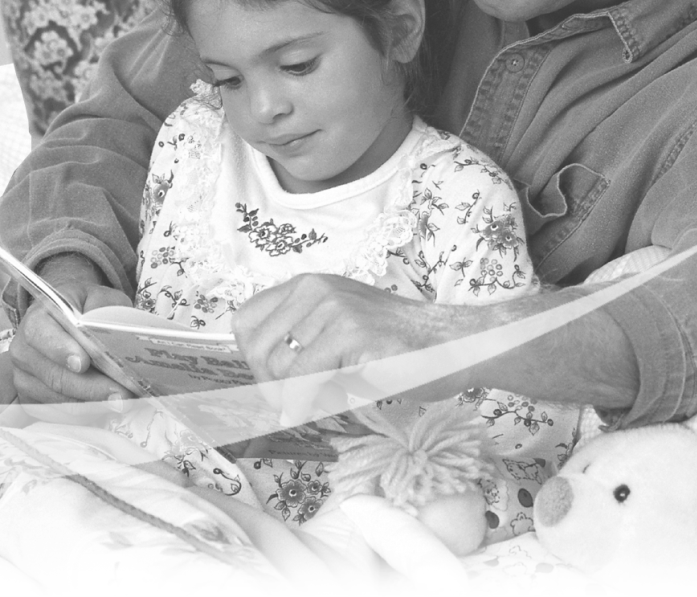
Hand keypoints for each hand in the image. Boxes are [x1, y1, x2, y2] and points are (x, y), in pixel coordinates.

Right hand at [8, 254, 136, 402]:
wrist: (65, 323)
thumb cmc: (84, 310)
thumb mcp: (98, 299)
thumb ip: (104, 309)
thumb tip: (113, 330)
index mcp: (36, 319)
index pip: (41, 334)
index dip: (61, 350)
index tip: (83, 364)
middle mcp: (24, 351)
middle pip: (55, 376)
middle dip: (91, 388)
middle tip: (122, 394)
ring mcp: (25, 379)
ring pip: (59, 401)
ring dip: (93, 405)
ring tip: (123, 401)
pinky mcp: (32, 402)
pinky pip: (60, 415)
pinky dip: (87, 414)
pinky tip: (108, 406)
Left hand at [233, 273, 474, 415]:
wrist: (451, 347)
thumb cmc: (395, 349)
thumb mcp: (337, 335)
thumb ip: (300, 346)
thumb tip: (262, 386)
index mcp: (308, 286)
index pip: (245, 321)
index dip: (254, 360)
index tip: (277, 384)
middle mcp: (316, 289)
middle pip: (256, 348)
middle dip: (270, 386)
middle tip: (297, 404)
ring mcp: (335, 308)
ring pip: (279, 366)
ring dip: (295, 397)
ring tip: (328, 397)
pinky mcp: (352, 333)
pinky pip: (304, 378)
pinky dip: (303, 404)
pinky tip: (319, 410)